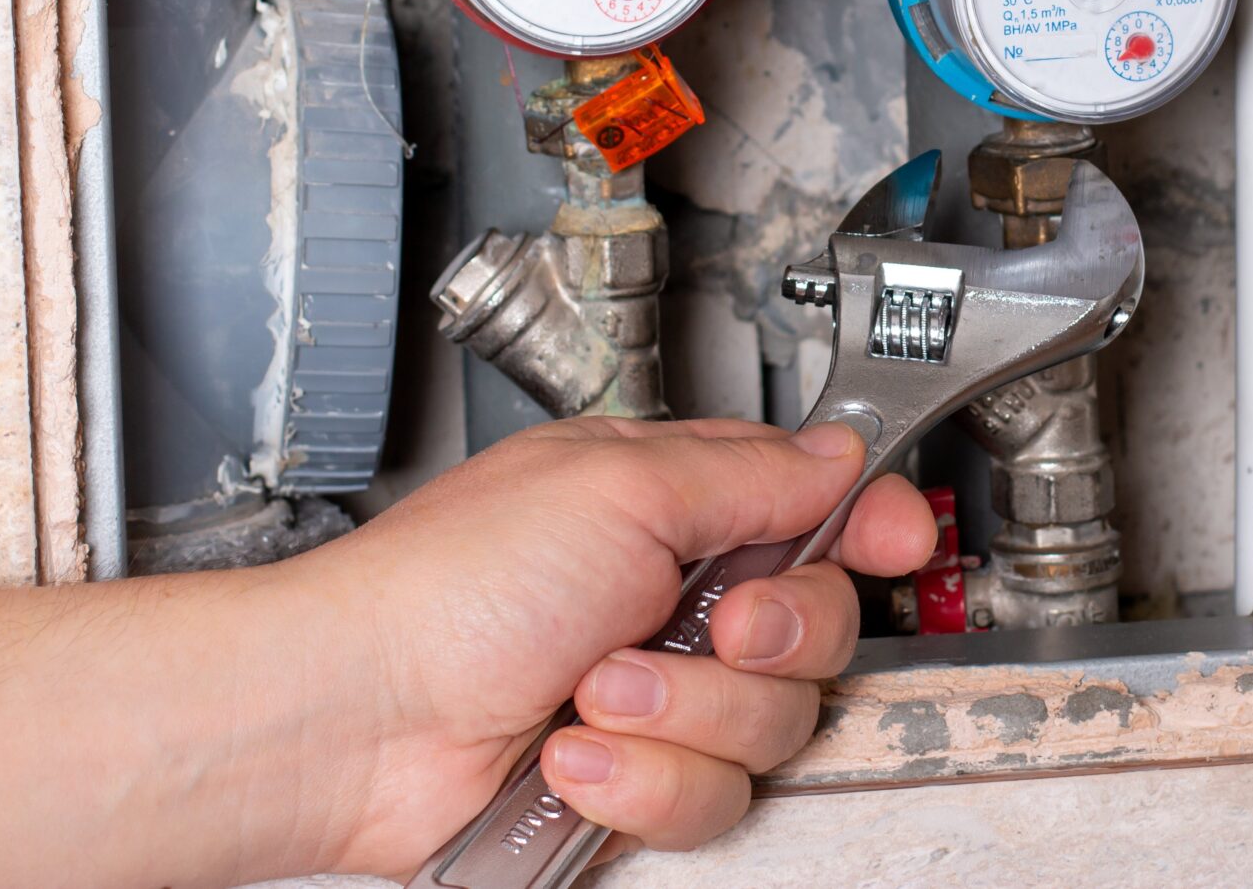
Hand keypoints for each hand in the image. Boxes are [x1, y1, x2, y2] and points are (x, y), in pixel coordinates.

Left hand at [282, 417, 935, 875]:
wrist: (356, 720)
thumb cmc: (449, 586)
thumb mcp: (619, 484)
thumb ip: (752, 471)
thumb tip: (839, 453)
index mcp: (676, 502)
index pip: (819, 506)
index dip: (872, 524)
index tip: (897, 540)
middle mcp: (676, 595)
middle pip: (818, 625)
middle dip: (771, 633)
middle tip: (709, 625)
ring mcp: (658, 693)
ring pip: (773, 724)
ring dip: (682, 713)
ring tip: (595, 689)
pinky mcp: (636, 780)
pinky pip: (712, 798)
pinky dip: (642, 779)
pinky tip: (572, 752)